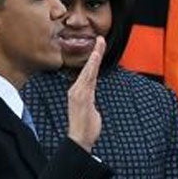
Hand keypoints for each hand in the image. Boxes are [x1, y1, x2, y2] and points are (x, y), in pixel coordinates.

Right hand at [67, 36, 104, 151]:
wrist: (80, 139)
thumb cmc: (86, 127)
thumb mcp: (91, 110)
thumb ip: (91, 101)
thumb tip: (93, 98)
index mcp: (79, 92)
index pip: (88, 72)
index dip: (93, 60)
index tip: (98, 47)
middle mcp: (77, 90)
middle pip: (88, 68)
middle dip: (95, 52)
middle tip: (101, 39)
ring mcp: (78, 92)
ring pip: (89, 71)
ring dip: (95, 56)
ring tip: (100, 44)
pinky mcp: (81, 96)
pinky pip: (88, 78)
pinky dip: (91, 67)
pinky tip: (95, 58)